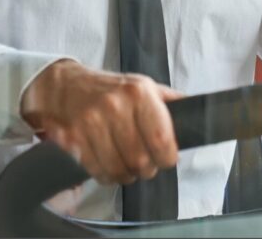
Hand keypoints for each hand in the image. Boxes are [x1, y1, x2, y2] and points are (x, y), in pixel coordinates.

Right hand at [20, 60, 182, 184]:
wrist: (64, 86)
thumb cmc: (109, 89)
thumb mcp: (143, 86)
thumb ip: (169, 102)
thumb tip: (197, 114)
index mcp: (139, 92)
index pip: (162, 139)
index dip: (167, 157)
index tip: (166, 159)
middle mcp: (115, 106)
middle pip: (140, 160)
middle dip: (146, 169)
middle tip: (145, 165)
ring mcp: (91, 122)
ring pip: (118, 170)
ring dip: (126, 175)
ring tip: (127, 166)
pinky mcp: (72, 138)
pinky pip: (96, 171)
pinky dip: (105, 175)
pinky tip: (107, 165)